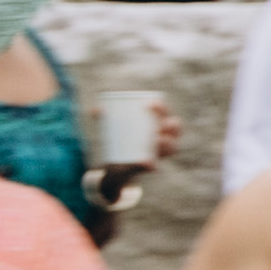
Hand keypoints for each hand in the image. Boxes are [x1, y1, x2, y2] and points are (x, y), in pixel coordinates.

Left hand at [83, 102, 183, 216]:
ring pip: (172, 146)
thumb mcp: (110, 127)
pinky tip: (149, 163)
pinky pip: (156, 165)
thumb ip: (103, 118)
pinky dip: (152, 164)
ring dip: (167, 143)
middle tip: (158, 123)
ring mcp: (160, 151)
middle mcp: (163, 135)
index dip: (160, 106)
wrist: (115, 162)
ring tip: (157, 140)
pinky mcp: (151, 165)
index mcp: (155, 122)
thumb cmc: (118, 138)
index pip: (163, 111)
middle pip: (174, 127)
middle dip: (170, 124)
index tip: (149, 104)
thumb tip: (95, 110)